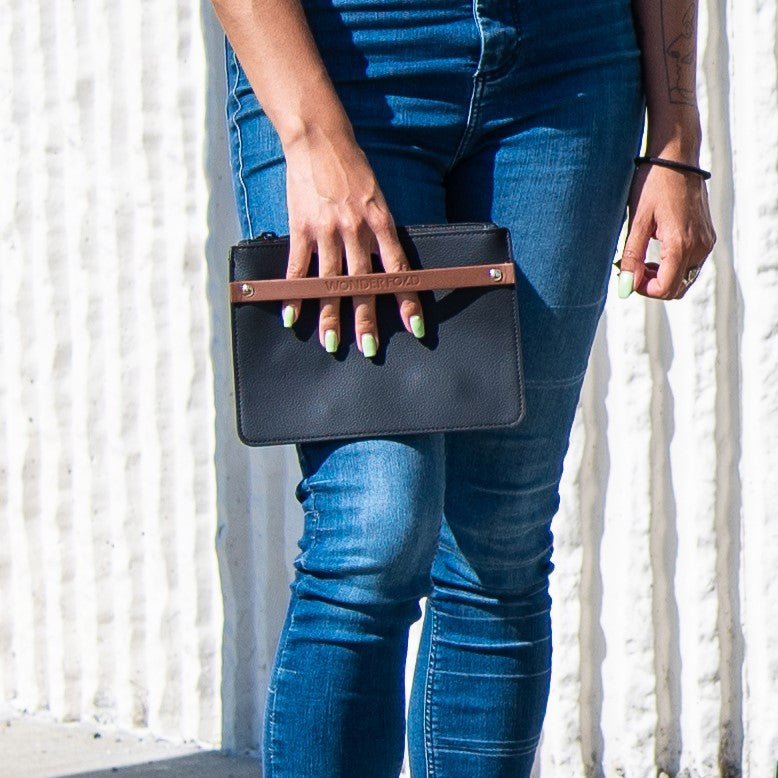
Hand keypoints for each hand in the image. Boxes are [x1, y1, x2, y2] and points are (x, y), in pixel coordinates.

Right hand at [280, 127, 423, 355]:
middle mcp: (356, 229)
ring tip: (331, 342)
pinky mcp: (301, 226)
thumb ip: (381, 232)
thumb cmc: (353, 169)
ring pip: (329, 282)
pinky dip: (294, 294)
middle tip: (368, 348)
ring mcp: (327, 229)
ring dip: (329, 315)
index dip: (407, 300)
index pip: (398, 270)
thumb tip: (388, 268)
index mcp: (381, 222)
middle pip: (362, 283)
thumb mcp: (377, 198)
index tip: (415, 327)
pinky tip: (292, 317)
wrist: (319, 138)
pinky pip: (297, 267)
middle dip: (366, 318)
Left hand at [618, 162, 715, 299]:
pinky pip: (691, 264)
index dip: (643, 290)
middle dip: (653, 286)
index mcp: (681, 244)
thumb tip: (626, 286)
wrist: (676, 157)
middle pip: (677, 288)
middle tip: (631, 269)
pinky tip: (655, 250)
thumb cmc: (653, 184)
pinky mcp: (707, 236)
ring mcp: (706, 241)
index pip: (666, 288)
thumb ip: (632, 257)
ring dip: (662, 277)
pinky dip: (673, 266)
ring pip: (684, 278)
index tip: (627, 277)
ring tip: (641, 260)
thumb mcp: (637, 221)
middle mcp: (700, 246)